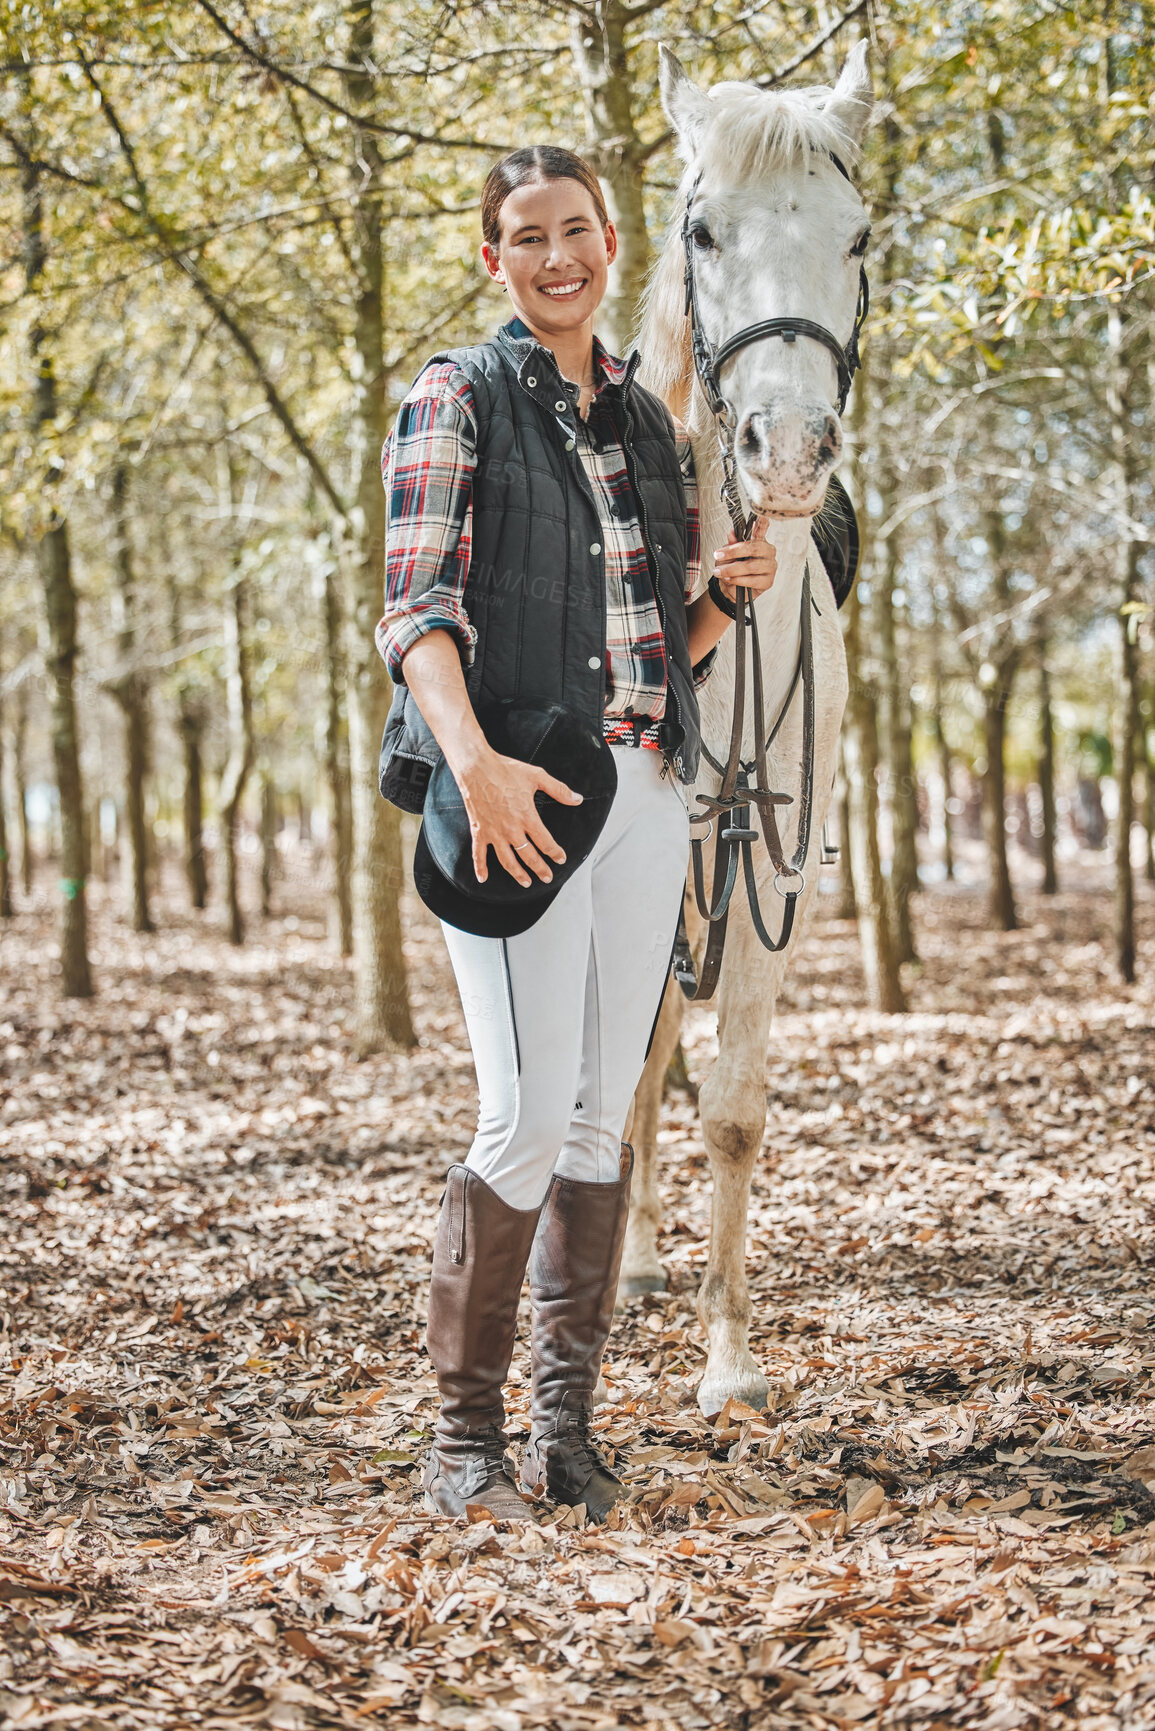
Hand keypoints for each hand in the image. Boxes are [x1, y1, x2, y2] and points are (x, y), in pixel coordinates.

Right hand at [455, 747, 582, 888]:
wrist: (476, 767)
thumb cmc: (506, 770)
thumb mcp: (537, 776)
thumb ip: (559, 790)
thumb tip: (578, 799)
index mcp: (527, 817)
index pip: (546, 842)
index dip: (555, 853)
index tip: (561, 859)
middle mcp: (511, 829)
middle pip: (529, 856)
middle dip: (540, 869)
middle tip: (547, 877)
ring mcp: (494, 832)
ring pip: (507, 861)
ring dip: (518, 874)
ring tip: (526, 882)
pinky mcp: (479, 831)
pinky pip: (478, 854)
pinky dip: (480, 867)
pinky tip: (483, 878)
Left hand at [712, 516, 776, 600]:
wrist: (731, 588)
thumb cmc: (732, 567)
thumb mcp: (727, 554)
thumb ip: (731, 544)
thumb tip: (731, 533)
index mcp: (759, 541)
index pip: (763, 529)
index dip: (763, 523)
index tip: (761, 517)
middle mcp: (767, 552)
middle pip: (754, 548)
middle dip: (734, 552)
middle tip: (719, 555)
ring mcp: (770, 566)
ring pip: (752, 566)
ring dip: (732, 569)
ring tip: (720, 571)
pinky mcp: (768, 581)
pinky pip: (753, 580)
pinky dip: (738, 580)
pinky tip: (730, 579)